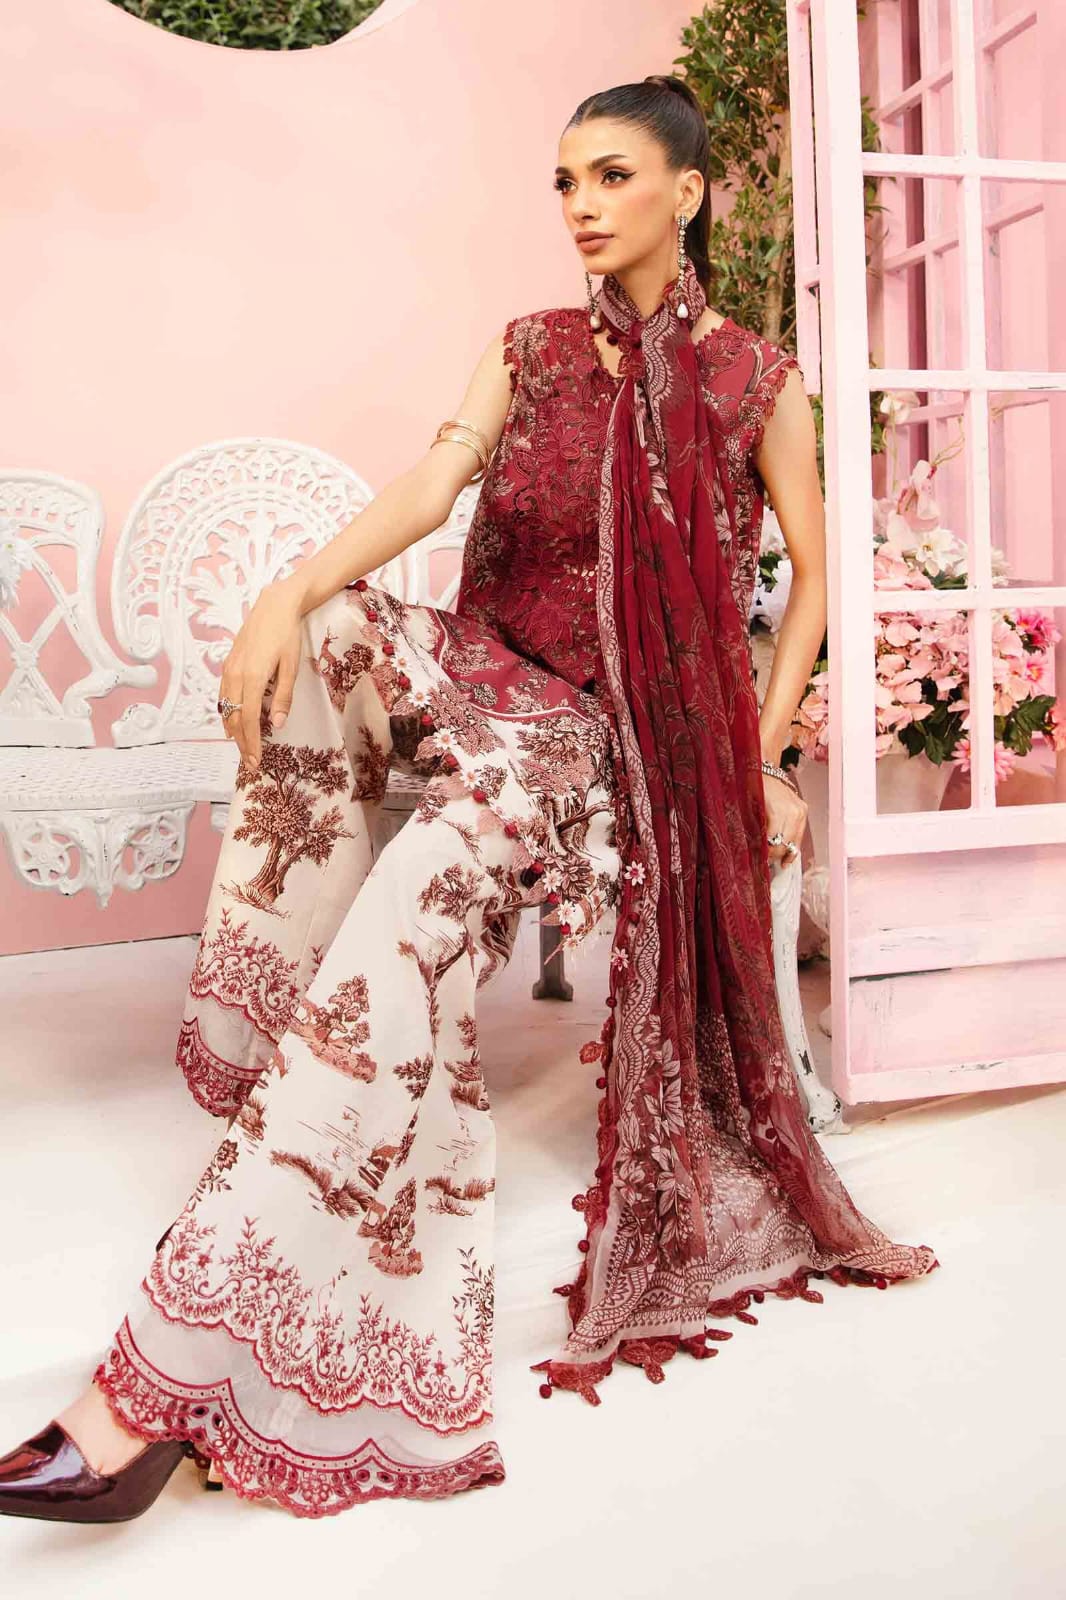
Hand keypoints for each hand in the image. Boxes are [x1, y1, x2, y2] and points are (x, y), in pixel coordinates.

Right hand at [217, 581, 303, 771]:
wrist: (274, 605)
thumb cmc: (287, 635)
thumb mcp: (291, 666)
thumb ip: (284, 697)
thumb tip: (277, 724)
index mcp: (253, 677)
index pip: (249, 719)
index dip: (251, 742)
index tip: (255, 761)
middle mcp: (236, 675)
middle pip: (234, 718)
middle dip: (242, 743)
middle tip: (250, 762)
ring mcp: (229, 669)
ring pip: (226, 708)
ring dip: (233, 731)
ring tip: (242, 748)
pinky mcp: (228, 664)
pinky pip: (223, 695)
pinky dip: (227, 713)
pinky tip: (232, 723)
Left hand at [762, 772, 807, 865]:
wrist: (765, 771)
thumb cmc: (753, 788)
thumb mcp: (748, 809)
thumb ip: (755, 830)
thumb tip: (757, 851)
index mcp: (777, 811)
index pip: (775, 842)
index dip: (768, 854)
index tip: (760, 860)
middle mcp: (793, 812)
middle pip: (786, 844)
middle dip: (776, 855)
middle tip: (767, 862)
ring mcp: (800, 811)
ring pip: (795, 842)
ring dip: (786, 852)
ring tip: (778, 861)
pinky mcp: (804, 810)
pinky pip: (800, 833)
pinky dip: (793, 844)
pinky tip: (787, 854)